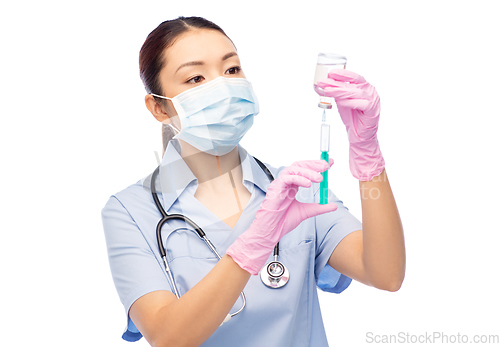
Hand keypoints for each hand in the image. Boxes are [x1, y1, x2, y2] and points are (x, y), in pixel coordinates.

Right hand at [226, 159, 337, 274]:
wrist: (272, 230)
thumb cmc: (283, 221)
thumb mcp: (306, 212)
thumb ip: (320, 207)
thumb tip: (334, 205)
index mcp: (293, 185)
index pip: (305, 170)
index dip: (317, 165)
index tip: (330, 163)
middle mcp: (286, 182)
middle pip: (299, 166)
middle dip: (313, 164)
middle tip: (326, 165)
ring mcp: (280, 184)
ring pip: (293, 170)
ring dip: (308, 171)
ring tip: (319, 178)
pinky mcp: (275, 188)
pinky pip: (287, 179)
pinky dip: (298, 179)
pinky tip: (308, 184)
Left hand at [317, 70, 384, 180]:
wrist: (359, 134)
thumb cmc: (352, 116)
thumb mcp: (342, 102)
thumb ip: (337, 93)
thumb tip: (324, 84)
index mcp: (364, 87)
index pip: (354, 77)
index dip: (343, 74)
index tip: (330, 72)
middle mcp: (370, 91)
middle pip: (352, 84)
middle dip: (336, 83)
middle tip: (323, 82)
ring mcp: (373, 101)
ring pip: (356, 93)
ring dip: (340, 91)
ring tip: (327, 91)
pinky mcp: (373, 111)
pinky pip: (362, 104)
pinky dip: (350, 102)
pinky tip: (341, 101)